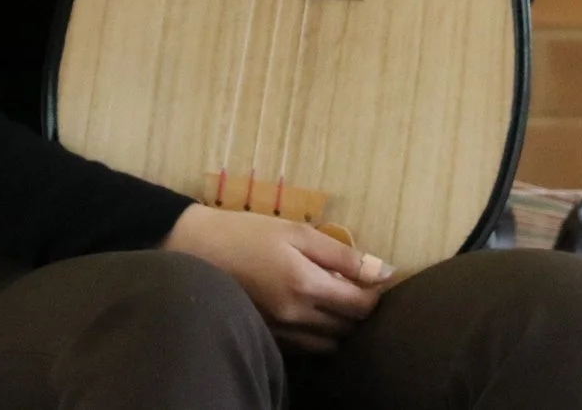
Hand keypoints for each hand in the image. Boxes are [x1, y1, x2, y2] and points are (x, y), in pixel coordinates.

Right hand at [163, 205, 392, 352]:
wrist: (197, 250)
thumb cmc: (248, 233)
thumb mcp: (297, 232)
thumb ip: (342, 255)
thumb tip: (384, 271)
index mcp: (305, 285)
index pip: (361, 306)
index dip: (374, 294)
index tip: (372, 278)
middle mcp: (296, 317)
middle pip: (348, 328)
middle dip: (358, 310)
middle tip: (353, 285)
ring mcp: (281, 333)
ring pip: (330, 344)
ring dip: (340, 326)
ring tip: (332, 300)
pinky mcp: (270, 339)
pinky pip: (307, 348)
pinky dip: (318, 335)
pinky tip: (311, 312)